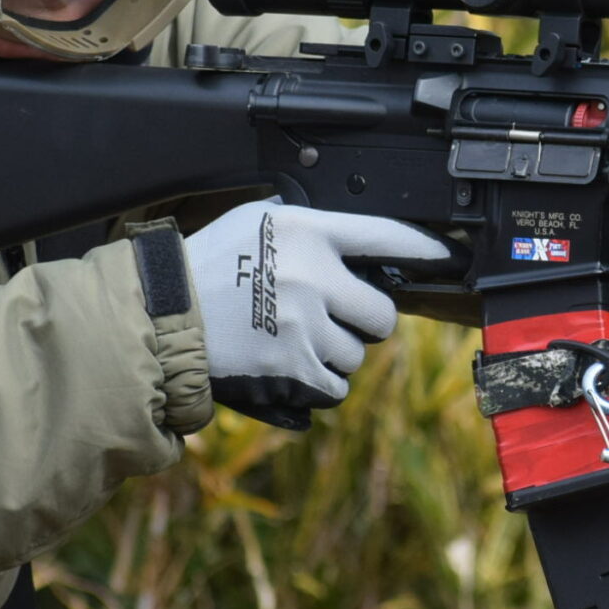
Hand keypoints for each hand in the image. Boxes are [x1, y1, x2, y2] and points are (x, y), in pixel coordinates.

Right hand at [184, 201, 449, 424]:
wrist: (163, 317)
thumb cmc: (202, 266)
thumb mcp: (250, 222)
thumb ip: (297, 225)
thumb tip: (332, 234)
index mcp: (307, 232)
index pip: (384, 235)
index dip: (422, 248)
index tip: (445, 256)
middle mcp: (315, 276)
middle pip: (381, 313)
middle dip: (364, 322)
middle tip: (335, 319)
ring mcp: (307, 325)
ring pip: (354, 354)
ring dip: (334, 354)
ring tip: (293, 342)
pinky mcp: (295, 367)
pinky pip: (334, 385)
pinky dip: (319, 383)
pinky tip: (291, 367)